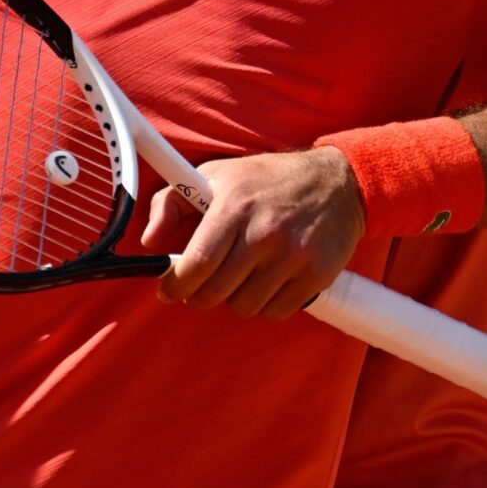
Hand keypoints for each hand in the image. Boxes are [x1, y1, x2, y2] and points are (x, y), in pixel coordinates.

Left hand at [155, 147, 364, 322]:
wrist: (337, 181)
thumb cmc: (267, 180)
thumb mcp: (215, 175)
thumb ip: (171, 203)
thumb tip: (150, 241)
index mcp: (234, 205)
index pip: (196, 263)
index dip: (175, 285)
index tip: (170, 288)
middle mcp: (264, 231)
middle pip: (215, 292)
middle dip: (200, 294)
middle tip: (204, 284)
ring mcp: (294, 255)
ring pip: (244, 306)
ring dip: (235, 298)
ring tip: (241, 277)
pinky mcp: (317, 274)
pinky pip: (276, 312)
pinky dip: (266, 304)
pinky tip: (267, 281)